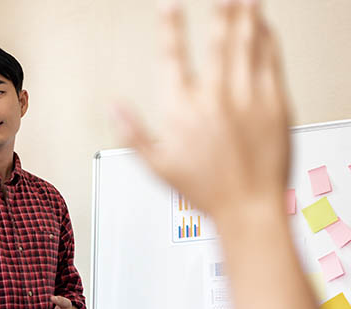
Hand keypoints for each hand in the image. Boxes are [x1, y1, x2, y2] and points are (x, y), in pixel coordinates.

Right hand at [114, 0, 289, 222]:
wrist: (249, 208)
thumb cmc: (205, 191)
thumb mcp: (156, 166)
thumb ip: (132, 132)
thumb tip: (114, 108)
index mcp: (182, 111)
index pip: (172, 57)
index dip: (170, 27)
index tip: (169, 7)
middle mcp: (214, 99)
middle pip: (217, 42)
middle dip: (220, 12)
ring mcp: (247, 99)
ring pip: (247, 45)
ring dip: (247, 17)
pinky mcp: (274, 105)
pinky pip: (271, 62)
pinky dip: (268, 40)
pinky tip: (265, 28)